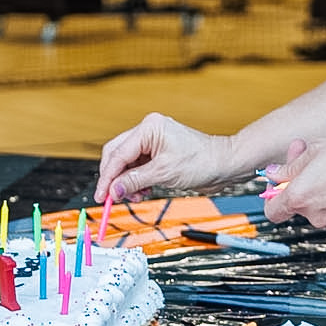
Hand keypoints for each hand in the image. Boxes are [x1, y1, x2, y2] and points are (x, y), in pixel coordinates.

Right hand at [96, 112, 236, 201]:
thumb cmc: (202, 161)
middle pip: (117, 155)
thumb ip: (135, 181)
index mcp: (149, 128)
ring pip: (127, 163)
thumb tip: (113, 190)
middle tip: (111, 198)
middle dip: (114, 178)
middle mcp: (149, 131)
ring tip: (135, 195)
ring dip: (127, 182)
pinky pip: (138, 167)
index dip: (107, 177)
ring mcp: (153, 142)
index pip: (118, 154)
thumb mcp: (164, 173)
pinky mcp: (158, 153)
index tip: (101, 195)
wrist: (224, 165)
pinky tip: (143, 190)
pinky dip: (137, 181)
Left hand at [261, 129, 325, 228]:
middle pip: (294, 203)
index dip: (272, 195)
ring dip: (312, 182)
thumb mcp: (312, 151)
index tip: (277, 180)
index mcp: (301, 198)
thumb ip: (288, 167)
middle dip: (295, 180)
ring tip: (322, 158)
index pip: (272, 211)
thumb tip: (275, 174)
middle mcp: (316, 214)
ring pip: (312, 202)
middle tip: (300, 155)